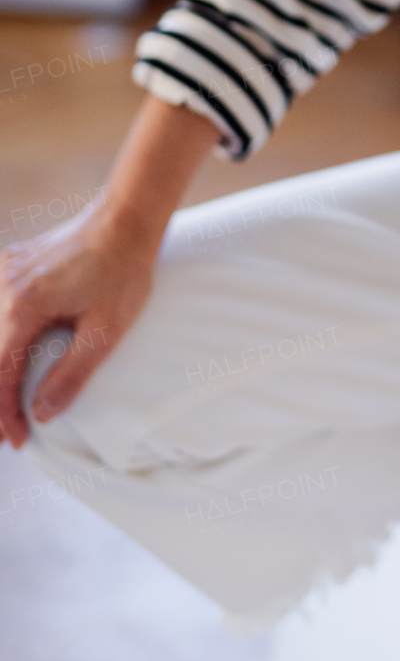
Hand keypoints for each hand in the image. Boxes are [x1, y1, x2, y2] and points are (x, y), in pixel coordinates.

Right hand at [0, 204, 154, 446]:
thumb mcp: (106, 330)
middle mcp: (3, 287)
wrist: (126, 221)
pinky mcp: (10, 265)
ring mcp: (3, 272)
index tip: (18, 439)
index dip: (4, 413)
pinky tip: (10, 359)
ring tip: (8, 403)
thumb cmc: (122, 273)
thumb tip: (40, 413)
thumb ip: (71, 375)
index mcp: (23, 306)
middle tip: (9, 432)